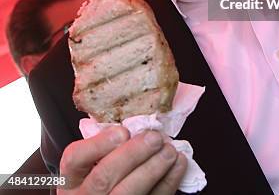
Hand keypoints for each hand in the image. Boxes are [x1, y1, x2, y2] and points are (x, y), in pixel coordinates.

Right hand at [58, 126, 186, 194]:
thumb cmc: (100, 180)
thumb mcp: (90, 166)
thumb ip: (103, 146)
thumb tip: (134, 120)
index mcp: (71, 179)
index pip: (75, 158)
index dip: (98, 144)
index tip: (122, 131)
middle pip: (104, 177)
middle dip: (133, 154)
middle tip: (155, 138)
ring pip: (127, 193)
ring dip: (153, 169)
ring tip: (170, 150)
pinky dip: (168, 182)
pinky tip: (178, 165)